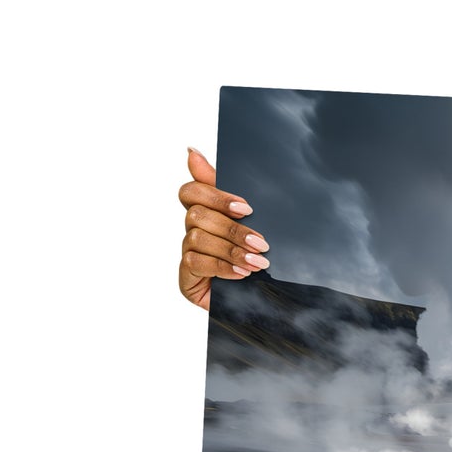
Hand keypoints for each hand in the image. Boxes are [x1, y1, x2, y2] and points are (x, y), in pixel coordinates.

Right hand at [177, 147, 269, 310]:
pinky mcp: (186, 277)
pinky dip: (222, 267)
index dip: (215, 195)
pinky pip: (196, 263)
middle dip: (233, 229)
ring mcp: (188, 253)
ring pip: (197, 238)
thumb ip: (228, 190)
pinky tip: (243, 274)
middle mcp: (193, 230)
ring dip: (232, 250)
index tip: (246, 208)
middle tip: (262, 242)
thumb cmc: (258, 256)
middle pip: (197, 215)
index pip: (191, 191)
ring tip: (258, 262)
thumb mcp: (254, 222)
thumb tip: (191, 151)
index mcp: (208, 212)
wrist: (266, 300)